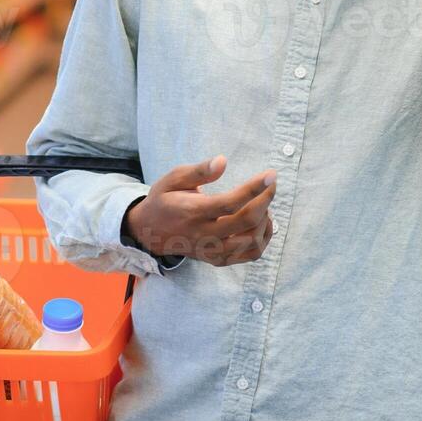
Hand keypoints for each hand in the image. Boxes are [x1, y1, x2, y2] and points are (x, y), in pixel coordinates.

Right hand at [125, 155, 276, 265]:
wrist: (150, 233)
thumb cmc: (164, 200)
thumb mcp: (172, 179)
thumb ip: (198, 171)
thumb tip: (223, 161)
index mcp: (193, 212)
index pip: (230, 202)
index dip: (254, 189)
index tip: (271, 175)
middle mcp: (204, 235)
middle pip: (246, 221)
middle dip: (266, 200)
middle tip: (270, 184)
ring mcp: (212, 250)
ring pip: (252, 241)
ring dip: (265, 220)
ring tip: (263, 203)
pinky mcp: (218, 259)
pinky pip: (250, 254)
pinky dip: (263, 238)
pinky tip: (263, 222)